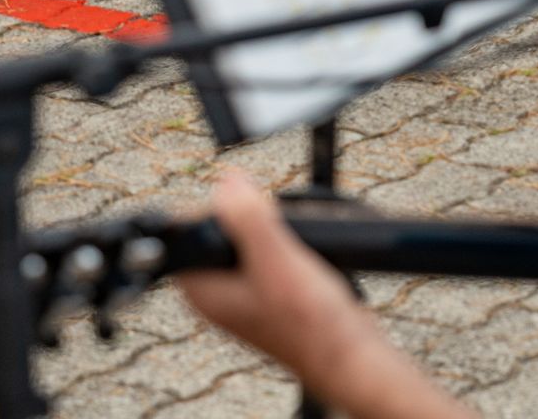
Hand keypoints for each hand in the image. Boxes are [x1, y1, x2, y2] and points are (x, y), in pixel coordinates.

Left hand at [178, 173, 475, 418]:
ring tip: (292, 245)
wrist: (350, 355)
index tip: (248, 205)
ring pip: (245, 239)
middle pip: (217, 229)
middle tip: (275, 230)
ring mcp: (242, 295)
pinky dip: (283, 244)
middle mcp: (217, 293)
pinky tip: (302, 253)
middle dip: (246, 215)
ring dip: (269, 229)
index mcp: (203, 291)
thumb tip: (225, 181)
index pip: (187, 230)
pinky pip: (266, 253)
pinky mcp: (267, 294)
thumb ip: (246, 219)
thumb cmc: (311, 321)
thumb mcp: (276, 259)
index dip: (216, 206)